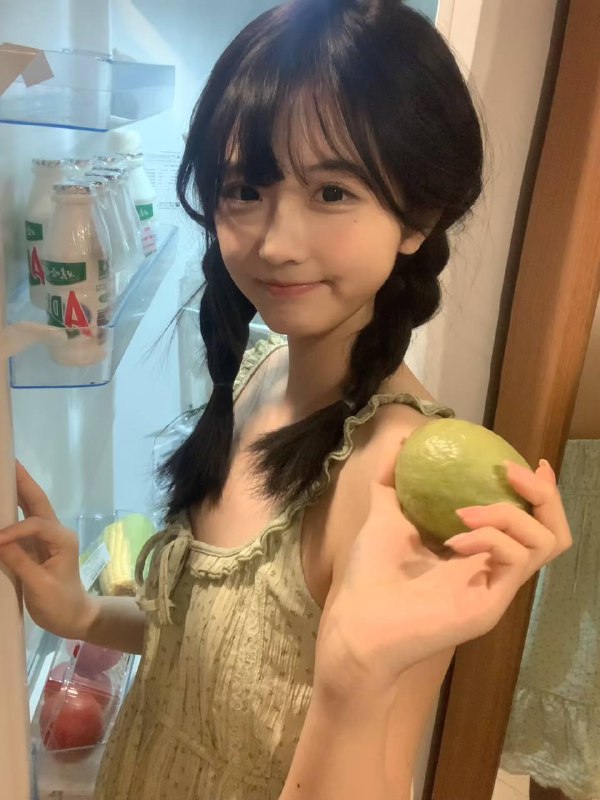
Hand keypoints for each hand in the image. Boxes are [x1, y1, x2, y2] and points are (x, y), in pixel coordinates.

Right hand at [0, 462, 96, 639]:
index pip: (35, 525)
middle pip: (37, 502)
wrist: (74, 618)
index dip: (14, 530)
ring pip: (31, 509)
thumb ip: (20, 562)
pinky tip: (2, 503)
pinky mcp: (37, 546)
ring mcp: (48, 538)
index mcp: (62, 539)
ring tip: (4, 474)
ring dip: (17, 492)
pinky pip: (24, 524)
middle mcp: (57, 532)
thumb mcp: (40, 585)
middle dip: (22, 482)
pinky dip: (12, 512)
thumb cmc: (60, 603)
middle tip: (8, 463)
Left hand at [314, 459, 571, 695]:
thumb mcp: (385, 513)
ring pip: (545, 542)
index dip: (541, 492)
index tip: (534, 464)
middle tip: (511, 472)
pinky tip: (453, 541)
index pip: (529, 522)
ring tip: (465, 512)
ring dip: (510, 513)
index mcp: (477, 551)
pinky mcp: (493, 603)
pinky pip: (516, 560)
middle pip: (553, 533)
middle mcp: (494, 568)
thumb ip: (395, 479)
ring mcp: (496, 587)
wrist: (358, 622)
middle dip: (543, 494)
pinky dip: (490, 538)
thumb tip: (402, 440)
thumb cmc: (371, 575)